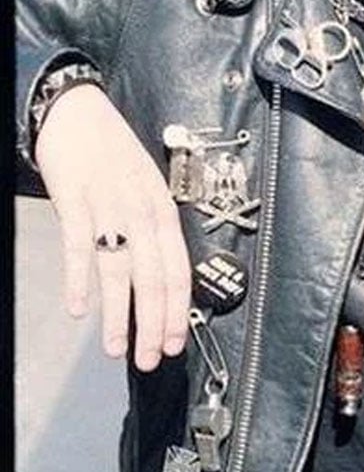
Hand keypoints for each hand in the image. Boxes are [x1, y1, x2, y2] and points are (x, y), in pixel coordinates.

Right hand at [34, 83, 190, 370]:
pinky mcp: (77, 202)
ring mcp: (110, 208)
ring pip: (120, 271)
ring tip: (116, 348)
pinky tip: (79, 308)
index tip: (172, 344)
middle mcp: (143, 212)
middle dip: (153, 324)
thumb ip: (150, 231)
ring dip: (119, 315)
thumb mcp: (144, 191)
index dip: (176, 311)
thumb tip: (154, 278)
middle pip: (154, 278)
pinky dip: (80, 279)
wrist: (78, 112)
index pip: (178, 271)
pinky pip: (80, 247)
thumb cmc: (112, 154)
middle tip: (149, 358)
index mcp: (163, 211)